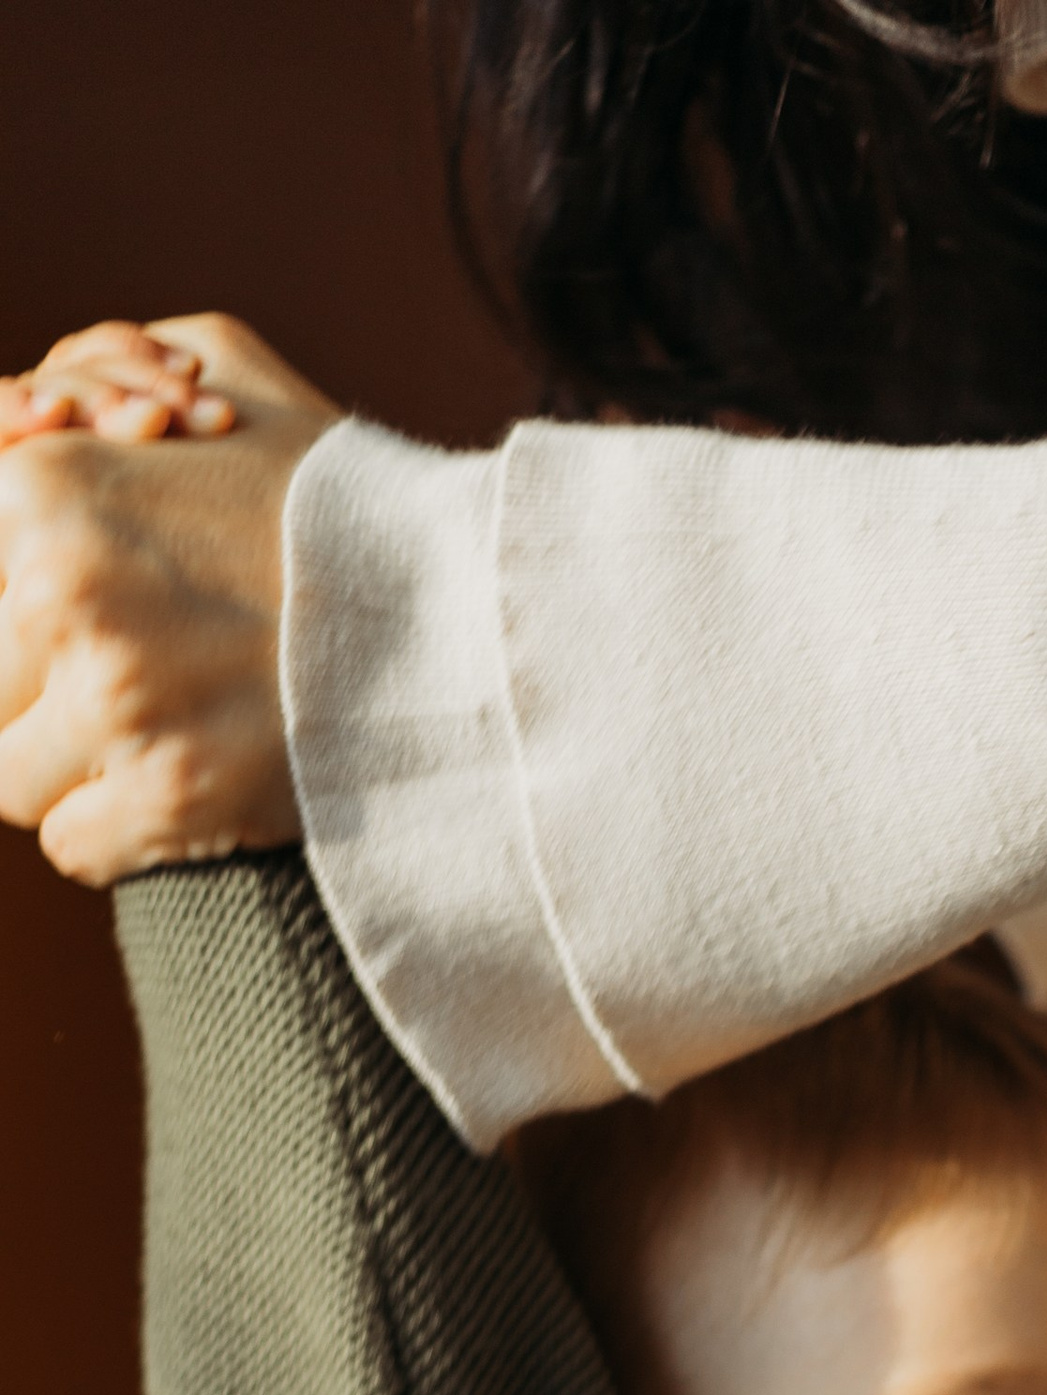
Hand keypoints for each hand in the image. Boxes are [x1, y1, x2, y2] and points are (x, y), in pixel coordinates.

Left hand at [0, 314, 340, 884]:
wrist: (467, 609)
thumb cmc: (339, 492)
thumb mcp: (215, 364)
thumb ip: (91, 372)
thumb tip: (27, 416)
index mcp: (40, 484)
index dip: (10, 611)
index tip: (48, 635)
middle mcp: (61, 592)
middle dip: (28, 691)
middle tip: (114, 684)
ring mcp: (115, 702)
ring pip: (7, 775)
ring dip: (62, 770)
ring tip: (141, 743)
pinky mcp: (171, 798)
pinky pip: (71, 844)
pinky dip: (113, 832)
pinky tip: (177, 791)